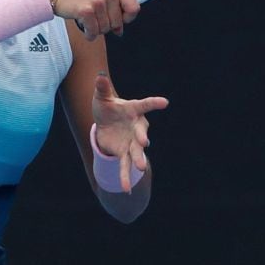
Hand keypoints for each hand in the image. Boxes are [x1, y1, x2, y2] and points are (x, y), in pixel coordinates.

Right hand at [49, 0, 139, 40]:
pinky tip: (83, 26)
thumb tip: (120, 30)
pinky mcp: (87, 10)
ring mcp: (98, 0)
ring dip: (96, 29)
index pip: (134, 7)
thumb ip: (113, 6)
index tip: (120, 20)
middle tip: (95, 18)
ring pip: (105, 29)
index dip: (127, 18)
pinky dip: (89, 34)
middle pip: (118, 22)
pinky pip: (94, 31)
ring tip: (87, 19)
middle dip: (107, 25)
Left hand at [91, 72, 168, 191]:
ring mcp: (132, 142)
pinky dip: (124, 177)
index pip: (144, 105)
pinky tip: (125, 189)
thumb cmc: (107, 107)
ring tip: (140, 168)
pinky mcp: (124, 153)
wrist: (106, 124)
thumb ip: (102, 87)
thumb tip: (99, 76)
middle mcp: (136, 127)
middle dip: (142, 137)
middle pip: (141, 132)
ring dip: (138, 160)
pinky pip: (125, 166)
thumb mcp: (101, 97)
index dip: (154, 103)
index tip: (165, 102)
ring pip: (136, 152)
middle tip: (145, 142)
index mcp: (133, 110)